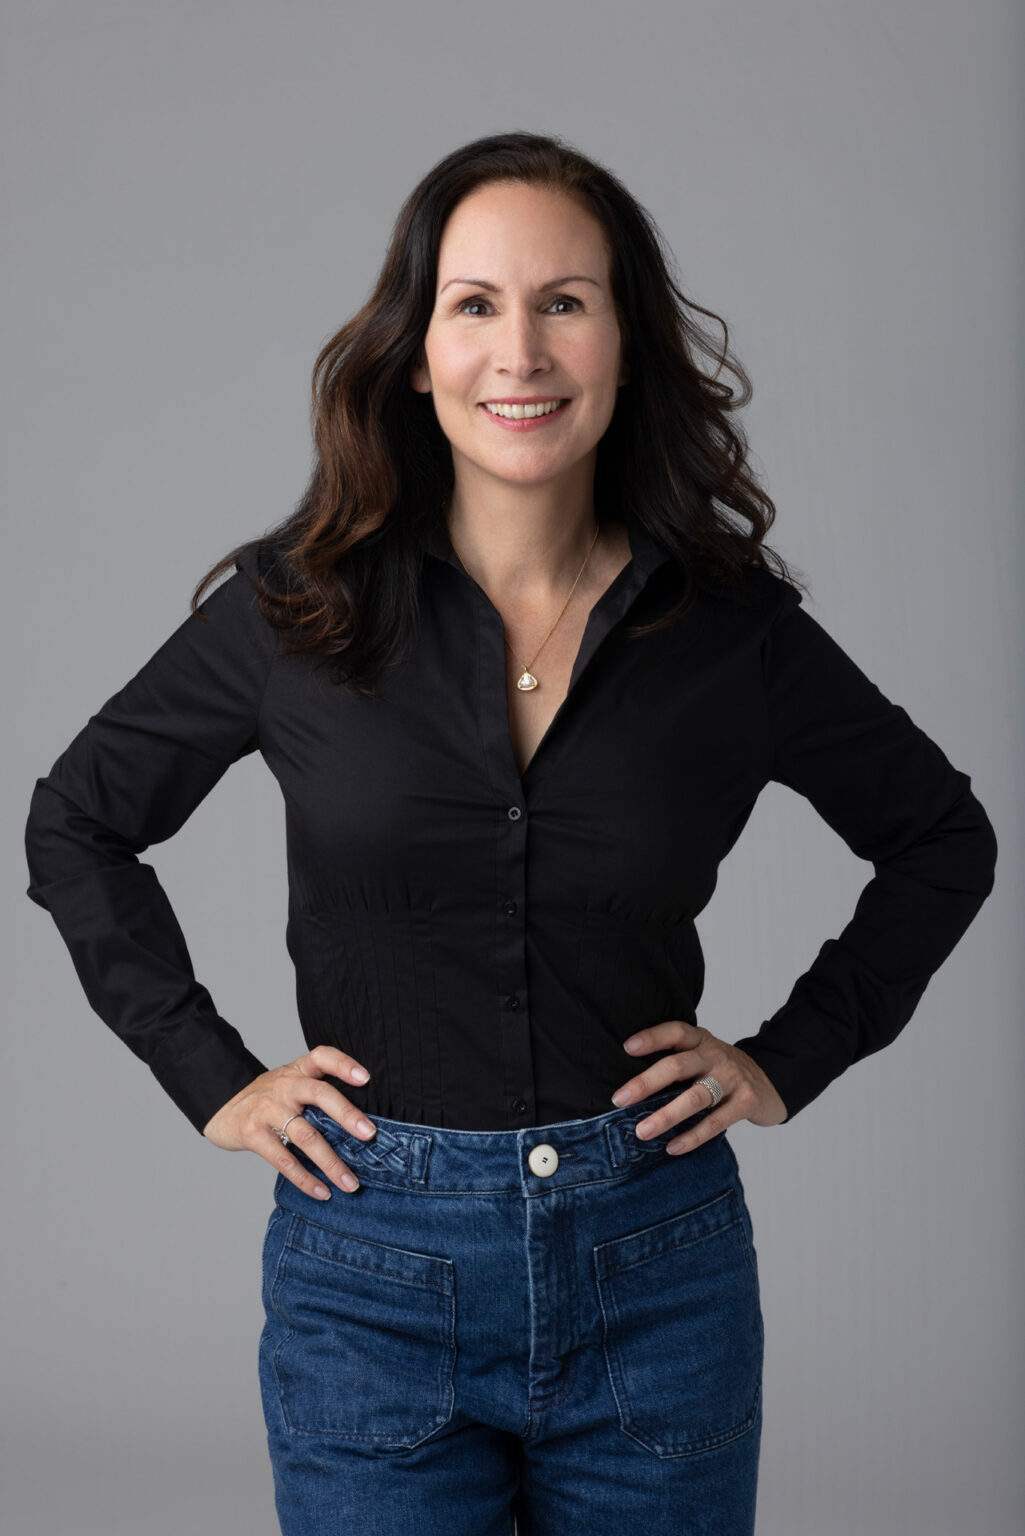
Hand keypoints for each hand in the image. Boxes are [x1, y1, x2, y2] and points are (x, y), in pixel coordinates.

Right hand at [201, 1045, 376, 1198]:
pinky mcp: (254, 1134)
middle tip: (370, 1134)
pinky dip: (306, 1179)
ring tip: (351, 1183)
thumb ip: (318, 1092)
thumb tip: (362, 1123)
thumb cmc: (269, 1098)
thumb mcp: (291, 1082)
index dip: (344, 1065)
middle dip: (347, 1115)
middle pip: (319, 1093)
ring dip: (332, 1163)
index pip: (323, 1057)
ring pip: (306, 1136)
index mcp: (298, 1070)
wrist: (222, 1107)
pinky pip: (284, 1160)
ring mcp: (268, 1109)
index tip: (367, 1079)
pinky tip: (323, 1192)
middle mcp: (285, 1085)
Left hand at [611, 1020, 787, 1154]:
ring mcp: (733, 1078)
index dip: (652, 1037)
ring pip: (695, 1097)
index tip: (626, 1048)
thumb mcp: (702, 1056)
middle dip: (646, 1083)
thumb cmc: (722, 1071)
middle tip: (620, 1099)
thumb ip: (676, 1062)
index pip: (675, 1031)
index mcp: (701, 1040)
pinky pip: (716, 1122)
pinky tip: (672, 1147)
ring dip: (666, 1116)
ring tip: (642, 1131)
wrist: (771, 1083)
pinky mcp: (747, 1102)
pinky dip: (693, 1137)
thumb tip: (629, 1087)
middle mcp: (716, 1055)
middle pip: (678, 1065)